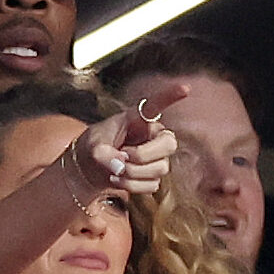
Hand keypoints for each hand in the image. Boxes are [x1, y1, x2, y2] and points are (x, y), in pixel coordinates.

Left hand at [72, 81, 186, 194]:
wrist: (88, 170)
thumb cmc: (92, 148)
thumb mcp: (92, 146)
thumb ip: (103, 154)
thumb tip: (120, 166)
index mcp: (138, 120)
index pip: (156, 105)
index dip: (171, 96)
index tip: (185, 87)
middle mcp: (153, 137)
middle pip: (169, 144)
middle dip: (144, 155)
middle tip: (122, 157)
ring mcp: (156, 158)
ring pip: (161, 168)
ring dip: (133, 173)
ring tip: (114, 170)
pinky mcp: (152, 176)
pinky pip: (152, 185)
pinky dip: (131, 186)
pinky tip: (117, 180)